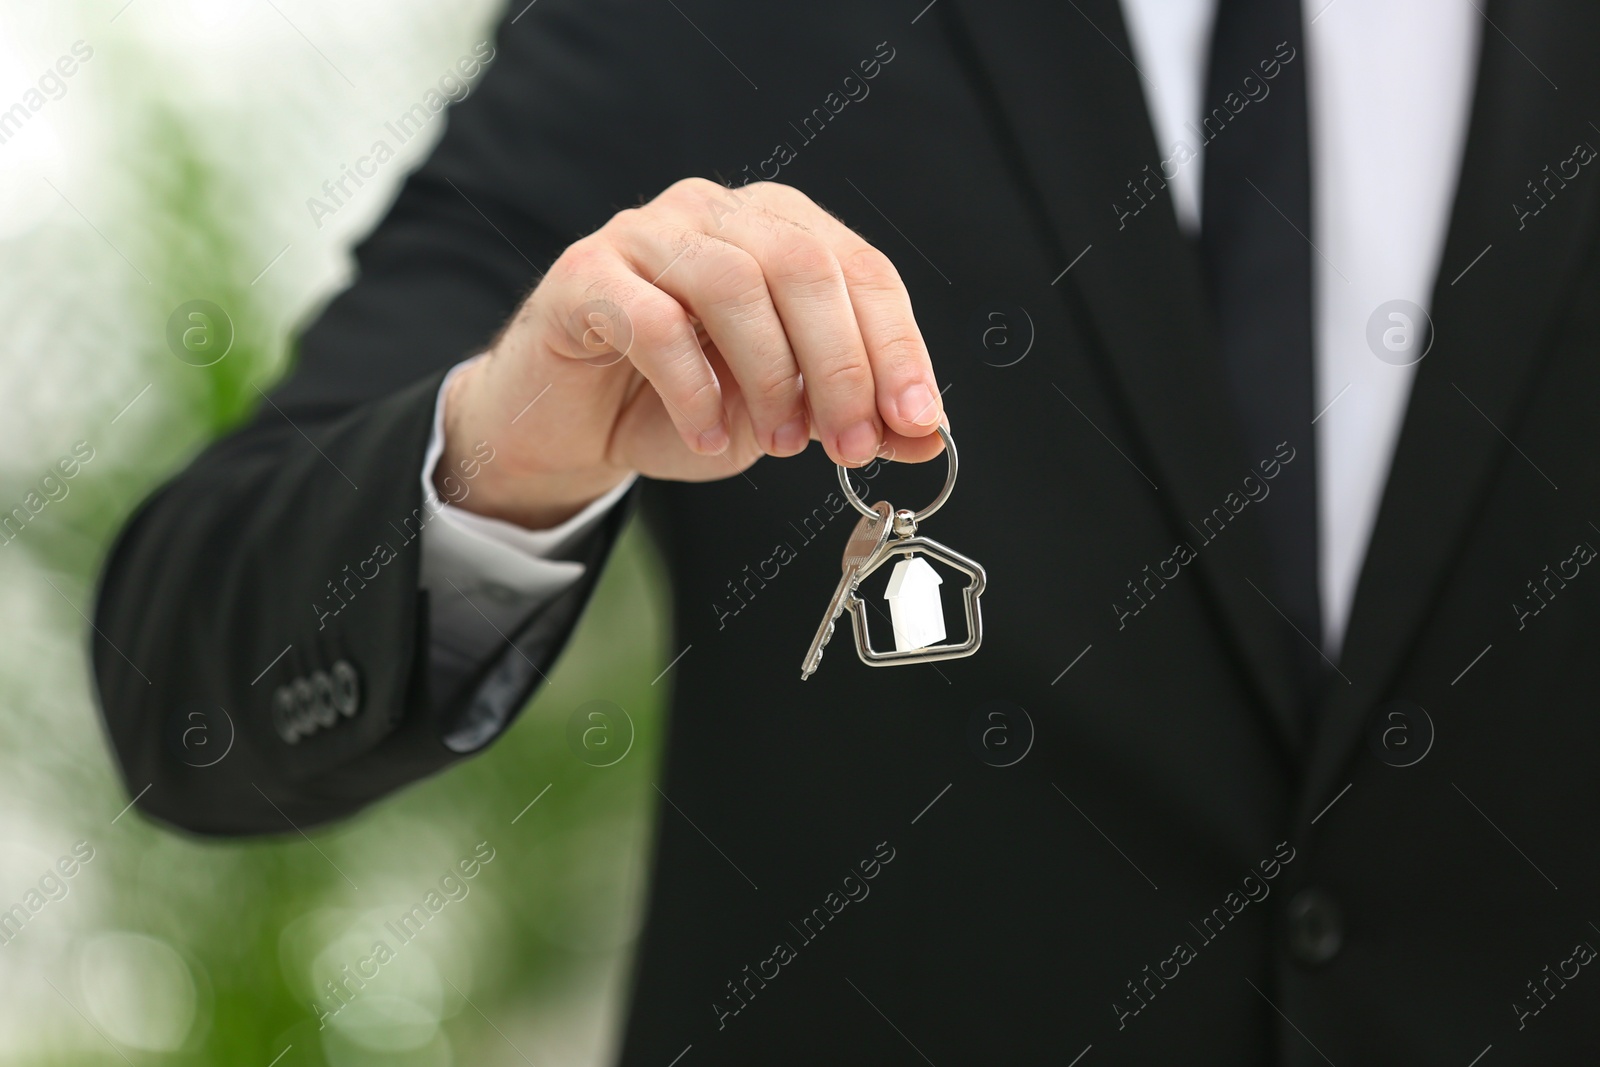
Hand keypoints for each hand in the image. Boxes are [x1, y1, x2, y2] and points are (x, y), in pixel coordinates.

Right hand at [437, 178, 945, 529]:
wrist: (573, 424)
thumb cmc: (681, 404)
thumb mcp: (785, 416)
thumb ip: (855, 416)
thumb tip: (928, 435)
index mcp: (779, 228)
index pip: (860, 269)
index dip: (897, 346)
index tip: (916, 421)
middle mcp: (717, 213)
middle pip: (804, 267)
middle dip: (842, 366)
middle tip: (849, 445)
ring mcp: (647, 234)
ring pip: (734, 284)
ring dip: (770, 377)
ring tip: (779, 441)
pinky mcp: (586, 275)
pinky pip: (655, 324)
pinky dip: (694, 391)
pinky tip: (707, 435)